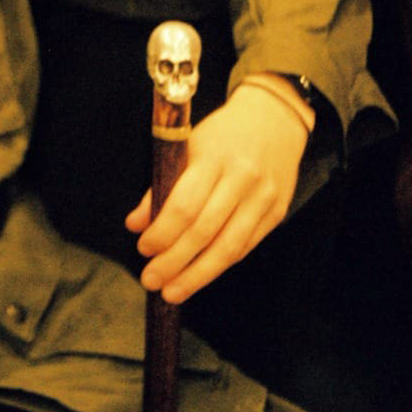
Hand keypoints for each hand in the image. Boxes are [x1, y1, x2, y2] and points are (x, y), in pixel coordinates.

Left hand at [124, 81, 308, 302]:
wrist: (273, 120)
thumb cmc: (221, 134)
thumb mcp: (186, 146)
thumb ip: (162, 185)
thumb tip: (136, 225)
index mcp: (213, 159)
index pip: (185, 206)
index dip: (163, 233)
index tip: (143, 248)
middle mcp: (242, 180)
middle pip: (205, 232)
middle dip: (175, 262)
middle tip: (151, 280)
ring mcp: (263, 199)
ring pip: (229, 247)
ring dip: (198, 275)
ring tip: (172, 292)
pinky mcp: (276, 212)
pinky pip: (245, 246)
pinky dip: (220, 264)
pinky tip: (200, 276)